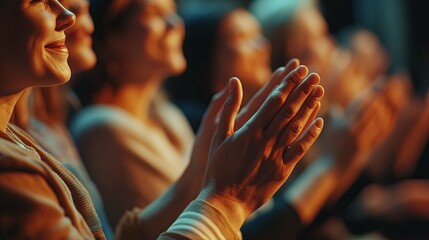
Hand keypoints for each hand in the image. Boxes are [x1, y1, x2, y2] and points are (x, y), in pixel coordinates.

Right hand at [200, 66, 323, 228]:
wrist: (224, 201)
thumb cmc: (217, 168)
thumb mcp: (217, 135)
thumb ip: (228, 108)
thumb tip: (234, 82)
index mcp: (249, 130)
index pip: (273, 102)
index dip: (287, 84)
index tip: (297, 70)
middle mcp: (265, 140)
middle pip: (288, 110)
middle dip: (302, 90)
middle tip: (314, 74)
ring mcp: (275, 155)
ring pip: (296, 127)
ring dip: (309, 107)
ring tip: (319, 90)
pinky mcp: (282, 170)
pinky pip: (300, 150)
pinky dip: (311, 135)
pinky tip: (320, 121)